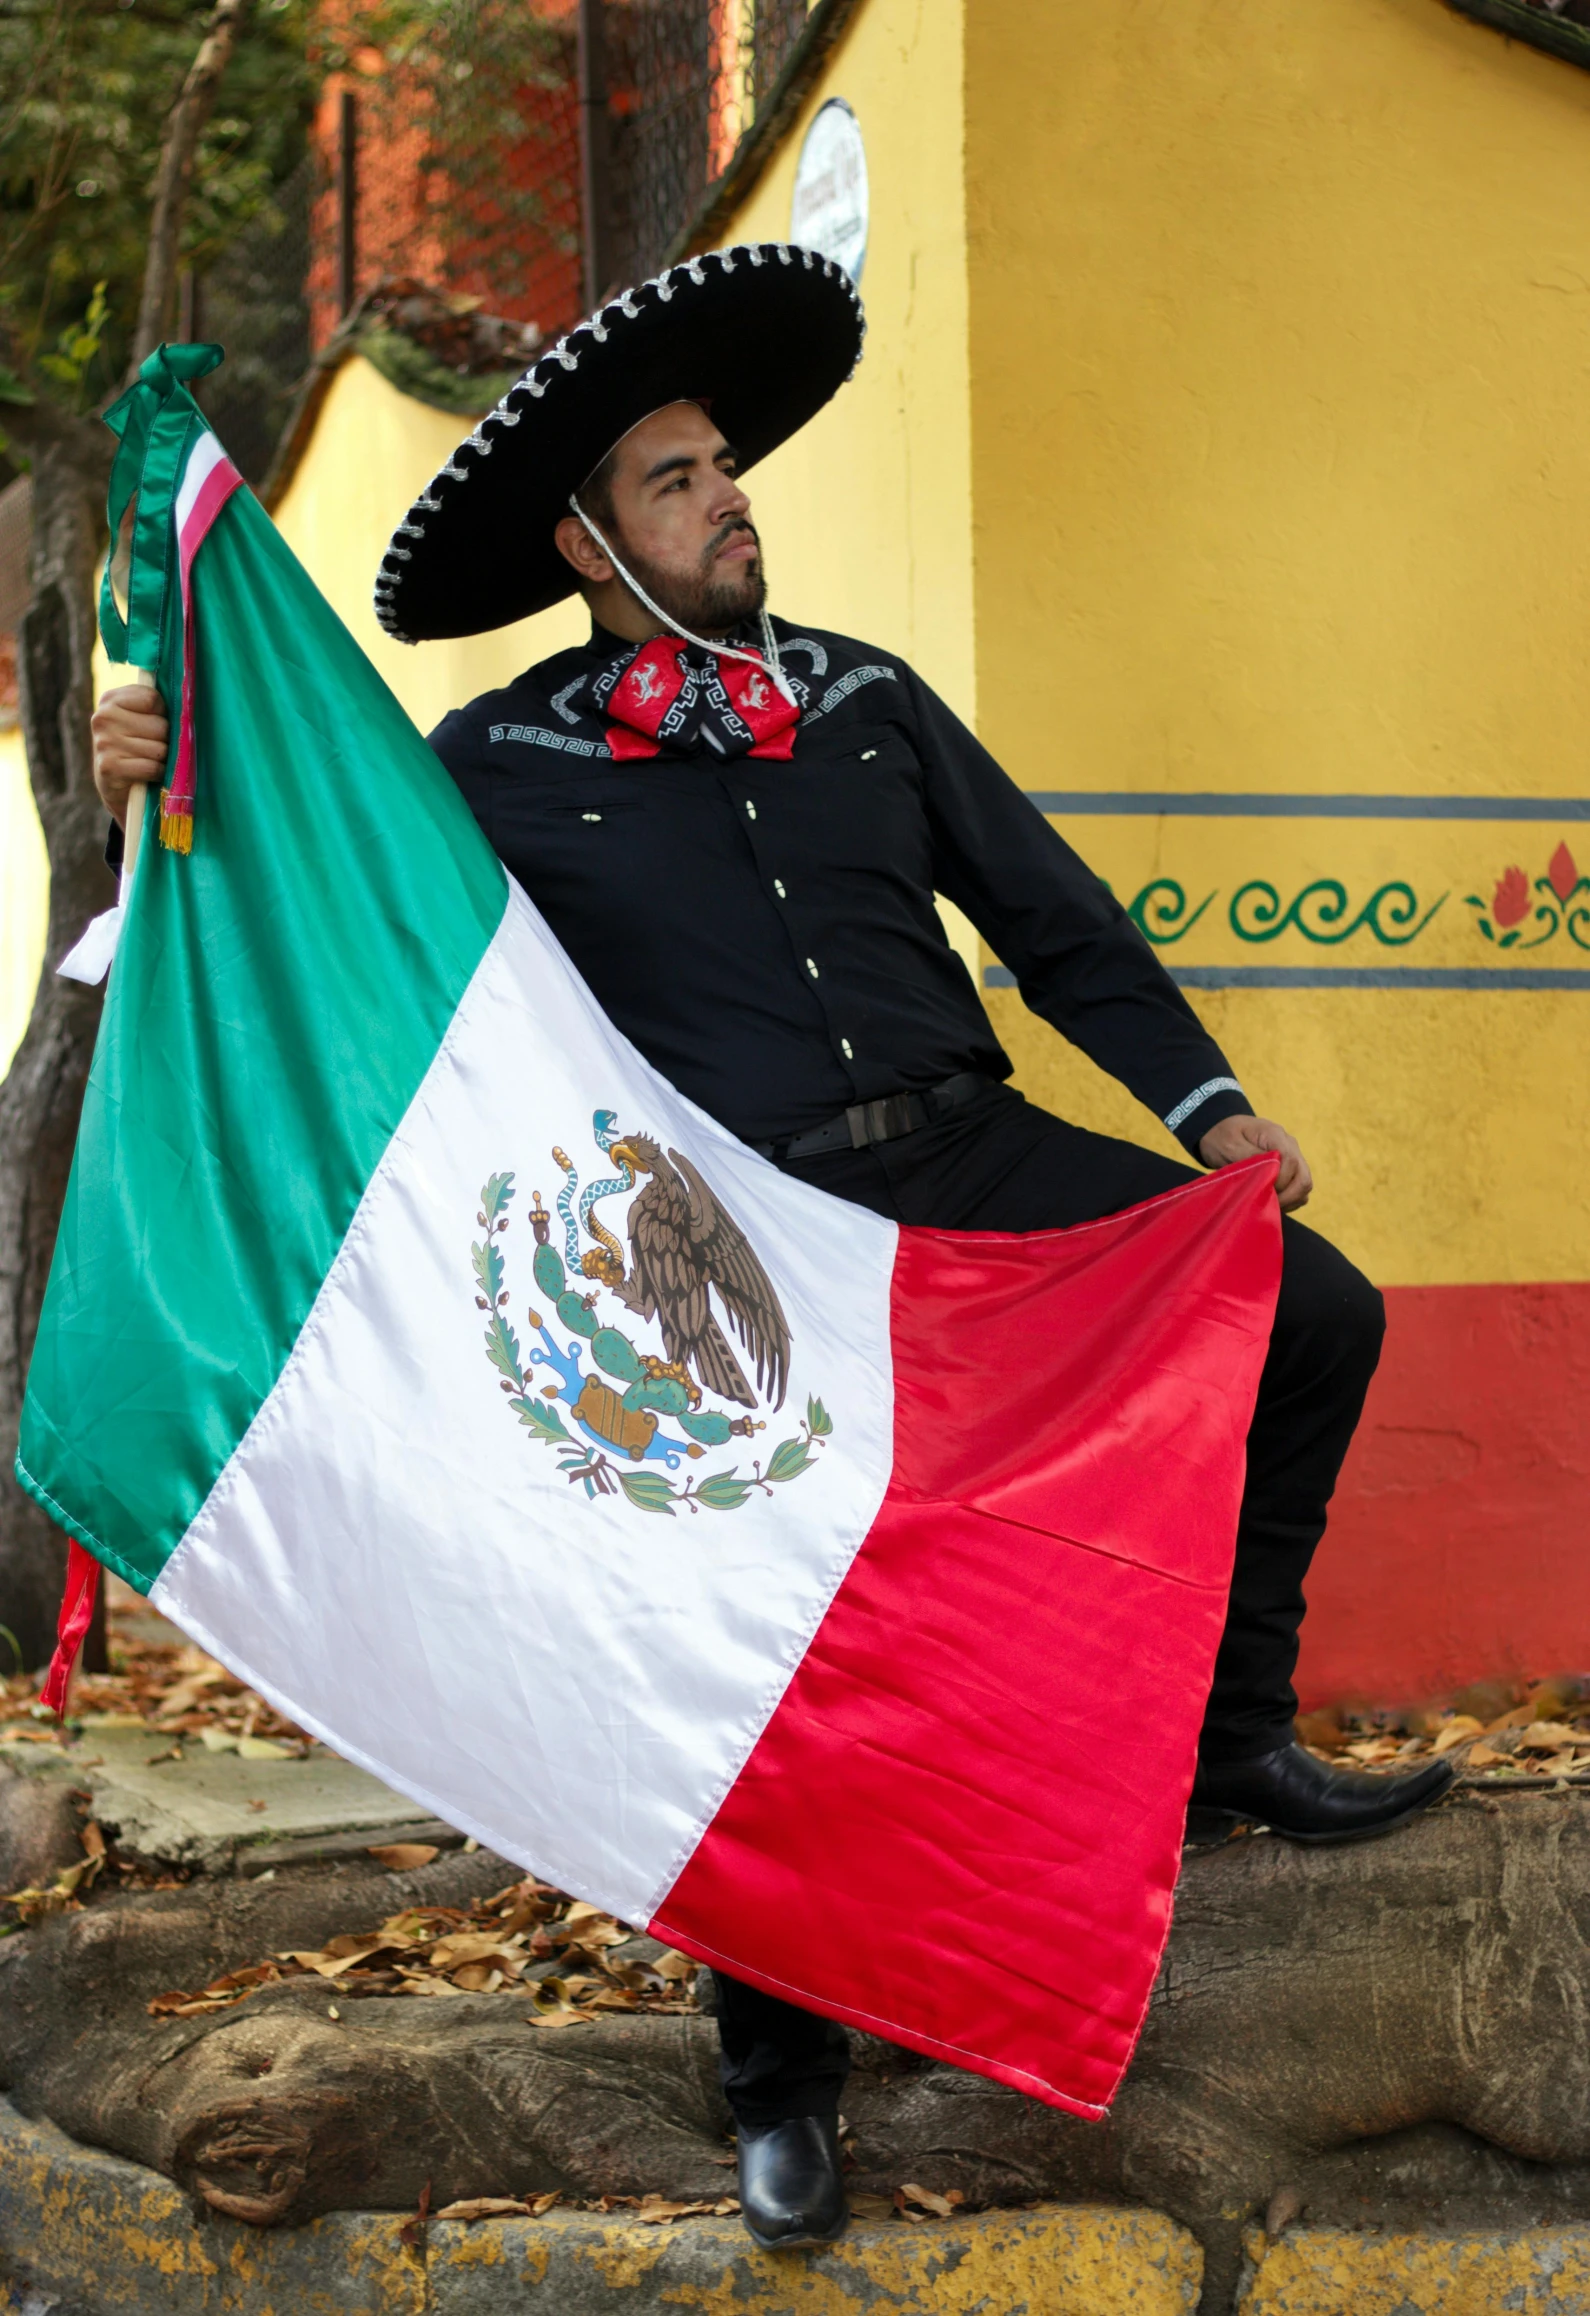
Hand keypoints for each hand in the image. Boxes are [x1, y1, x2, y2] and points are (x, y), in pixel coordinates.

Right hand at [91, 683, 168, 827]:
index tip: (153, 724)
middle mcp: (103, 718)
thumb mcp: (142, 719)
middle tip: (152, 748)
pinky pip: (152, 767)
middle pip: (160, 725)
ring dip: (162, 759)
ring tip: (150, 761)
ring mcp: (104, 743)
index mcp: (110, 700)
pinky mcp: (109, 767)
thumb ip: (156, 706)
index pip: (152, 699)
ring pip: (159, 748)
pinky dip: (157, 774)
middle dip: (165, 740)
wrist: (117, 788)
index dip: (163, 714)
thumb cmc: (137, 747)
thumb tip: (185, 703)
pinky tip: (148, 774)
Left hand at [1198, 1113, 1312, 1212]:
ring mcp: (1293, 1157)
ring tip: (1267, 1204)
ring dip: (1290, 1199)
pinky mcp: (1290, 1170)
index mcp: (1275, 1135)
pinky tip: (1272, 1202)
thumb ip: (1250, 1157)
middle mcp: (1290, 1146)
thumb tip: (1269, 1173)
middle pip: (1303, 1176)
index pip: (1291, 1161)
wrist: (1221, 1133)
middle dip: (1288, 1195)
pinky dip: (1290, 1200)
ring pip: (1304, 1185)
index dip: (1280, 1181)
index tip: (1261, 1190)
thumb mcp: (1229, 1144)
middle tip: (1266, 1204)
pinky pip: (1299, 1190)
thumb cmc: (1223, 1137)